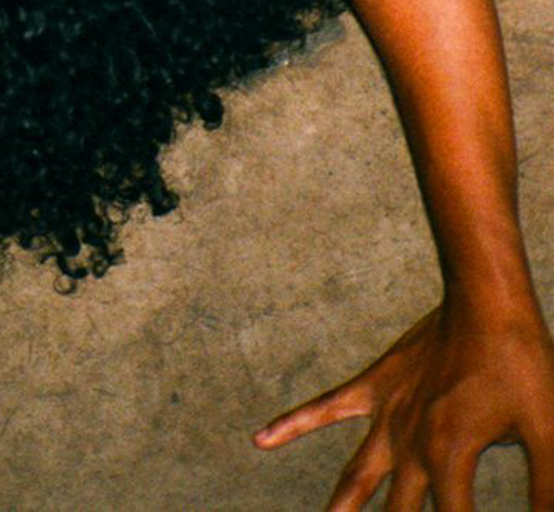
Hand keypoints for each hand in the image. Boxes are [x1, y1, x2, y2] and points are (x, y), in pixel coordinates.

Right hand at [256, 295, 553, 509]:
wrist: (486, 297)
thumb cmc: (523, 363)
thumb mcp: (549, 432)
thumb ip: (549, 489)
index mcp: (452, 456)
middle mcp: (412, 443)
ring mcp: (389, 414)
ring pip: (358, 477)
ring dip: (342, 509)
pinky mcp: (376, 386)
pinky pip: (327, 408)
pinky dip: (294, 423)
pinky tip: (262, 438)